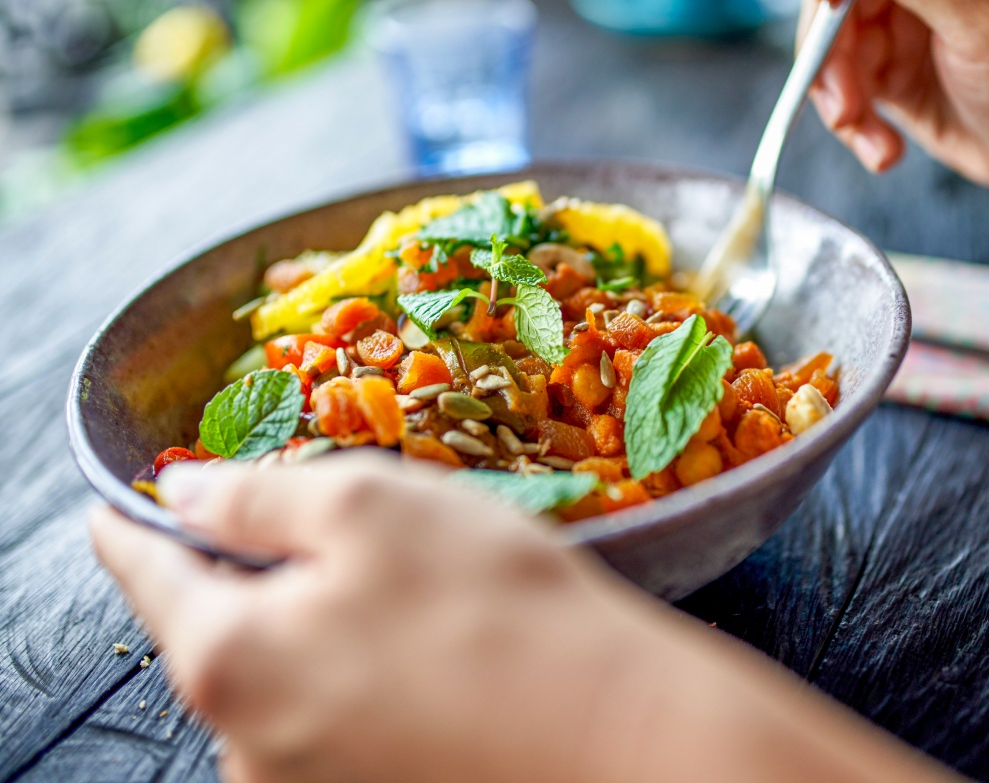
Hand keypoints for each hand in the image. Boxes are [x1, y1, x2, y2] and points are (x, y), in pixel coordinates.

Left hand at [92, 451, 959, 782]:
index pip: (147, 574)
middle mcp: (245, 745)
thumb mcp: (371, 507)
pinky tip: (431, 650)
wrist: (619, 735)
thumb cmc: (496, 605)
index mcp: (228, 658)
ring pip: (283, 678)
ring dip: (320, 626)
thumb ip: (257, 496)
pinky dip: (360, 675)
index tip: (118, 501)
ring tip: (410, 593)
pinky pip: (333, 720)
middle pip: (220, 630)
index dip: (134, 523)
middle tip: (334, 530)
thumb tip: (183, 493)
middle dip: (256, 572)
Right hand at [803, 0, 988, 193]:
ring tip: (874, 143)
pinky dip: (855, 127)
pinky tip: (884, 152)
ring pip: (832, 55)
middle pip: (837, 7)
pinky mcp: (891, 76)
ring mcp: (903, 30)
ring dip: (843, 104)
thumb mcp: (981, 23)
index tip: (824, 9)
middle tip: (845, 109)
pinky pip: (845, 93)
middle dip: (830, 62)